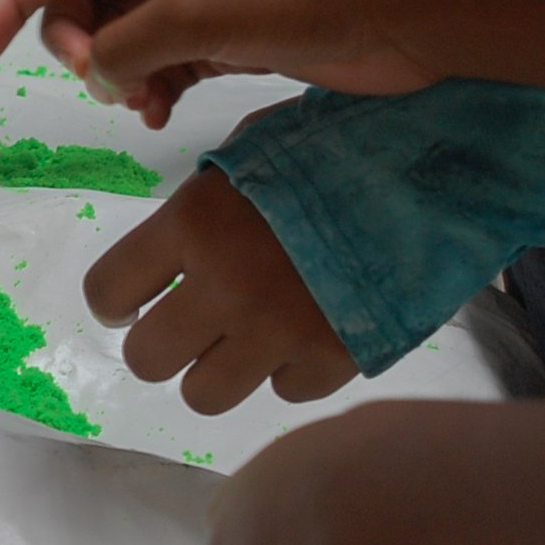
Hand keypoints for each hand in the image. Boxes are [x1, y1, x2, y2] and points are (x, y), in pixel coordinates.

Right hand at [0, 0, 444, 129]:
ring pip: (124, 36)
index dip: (13, 3)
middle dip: (79, 45)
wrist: (401, 9)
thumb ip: (126, 45)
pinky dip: (152, 86)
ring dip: (117, 74)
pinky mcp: (231, 33)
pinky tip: (160, 112)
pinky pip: (164, 60)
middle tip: (102, 81)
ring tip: (140, 106)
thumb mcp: (195, 14)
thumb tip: (93, 75)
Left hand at [85, 155, 358, 413]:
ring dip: (213, 370)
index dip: (114, 300)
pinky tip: (300, 334)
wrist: (436, 167)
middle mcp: (226, 284)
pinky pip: (281, 394)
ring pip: (203, 395)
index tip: (130, 301)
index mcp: (192, 222)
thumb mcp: (249, 154)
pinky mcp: (334, 359)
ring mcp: (280, 330)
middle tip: (183, 324)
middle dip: (158, 344)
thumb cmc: (332, 148)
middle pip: (147, 359)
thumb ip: (199, 208)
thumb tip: (166, 255)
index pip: (107, 290)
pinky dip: (285, 371)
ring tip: (237, 340)